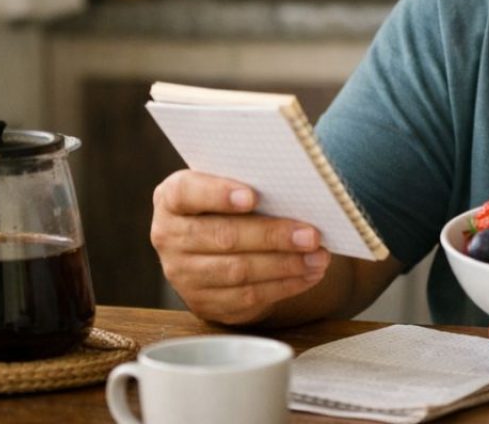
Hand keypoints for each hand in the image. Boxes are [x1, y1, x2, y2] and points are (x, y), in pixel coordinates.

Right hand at [150, 169, 330, 324]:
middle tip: (311, 235)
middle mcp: (169, 236)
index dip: (218, 194)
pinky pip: (247, 297)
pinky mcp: (204, 302)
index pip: (186, 192)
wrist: (217, 246)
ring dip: (285, 265)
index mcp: (172, 199)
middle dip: (272, 236)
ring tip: (318, 257)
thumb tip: (299, 191)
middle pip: (222, 236)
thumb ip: (252, 185)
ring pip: (238, 271)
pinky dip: (284, 286)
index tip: (253, 196)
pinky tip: (309, 275)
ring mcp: (183, 274)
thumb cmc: (231, 205)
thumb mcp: (231, 186)